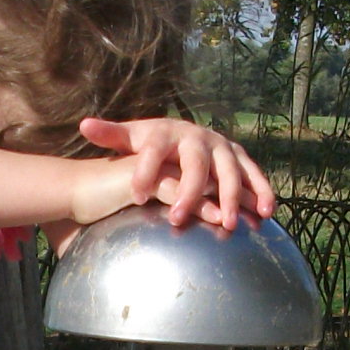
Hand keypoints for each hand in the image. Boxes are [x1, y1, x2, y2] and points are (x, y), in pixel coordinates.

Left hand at [72, 117, 274, 231]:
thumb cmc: (152, 142)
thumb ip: (110, 135)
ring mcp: (222, 146)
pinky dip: (262, 192)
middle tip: (178, 218)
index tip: (134, 195)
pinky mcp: (239, 157)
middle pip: (195, 164)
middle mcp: (197, 137)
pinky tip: (265, 214)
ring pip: (230, 171)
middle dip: (189, 191)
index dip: (144, 171)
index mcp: (166, 133)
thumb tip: (84, 126)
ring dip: (232, 197)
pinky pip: (254, 174)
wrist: (185, 133)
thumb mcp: (131, 137)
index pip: (152, 151)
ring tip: (229, 223)